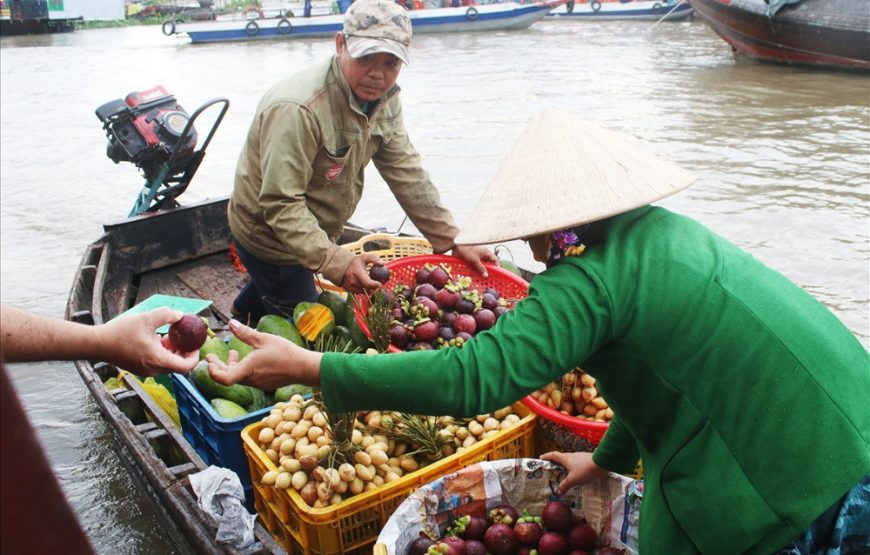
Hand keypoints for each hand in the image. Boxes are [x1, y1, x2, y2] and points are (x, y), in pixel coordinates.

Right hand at [99, 308, 199, 375]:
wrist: (97, 344)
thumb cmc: (120, 332)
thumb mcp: (146, 318)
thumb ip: (166, 315)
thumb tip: (180, 315)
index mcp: (158, 360)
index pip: (185, 367)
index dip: (194, 357)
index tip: (194, 346)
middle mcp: (153, 370)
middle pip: (177, 366)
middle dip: (183, 352)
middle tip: (183, 339)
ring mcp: (145, 371)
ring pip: (167, 365)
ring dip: (172, 352)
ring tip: (167, 337)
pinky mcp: (139, 369)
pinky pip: (157, 364)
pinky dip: (161, 354)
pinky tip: (155, 340)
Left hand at [206, 319, 322, 389]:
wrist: (304, 368)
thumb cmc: (285, 353)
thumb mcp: (263, 339)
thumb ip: (245, 333)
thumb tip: (230, 323)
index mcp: (248, 369)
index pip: (223, 379)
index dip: (212, 372)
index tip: (209, 361)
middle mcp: (250, 379)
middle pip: (227, 377)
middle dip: (218, 366)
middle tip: (211, 356)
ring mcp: (258, 383)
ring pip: (238, 376)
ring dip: (232, 365)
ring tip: (232, 353)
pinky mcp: (264, 383)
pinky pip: (248, 377)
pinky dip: (243, 368)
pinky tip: (248, 358)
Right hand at [339, 253, 385, 293]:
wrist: (341, 266)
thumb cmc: (355, 262)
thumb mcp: (364, 257)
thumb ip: (374, 259)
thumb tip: (383, 263)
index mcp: (356, 272)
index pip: (368, 283)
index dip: (375, 285)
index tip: (380, 284)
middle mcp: (352, 280)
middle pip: (367, 289)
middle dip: (374, 288)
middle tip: (379, 285)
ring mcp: (350, 286)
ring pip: (363, 292)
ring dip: (370, 290)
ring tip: (373, 285)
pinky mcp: (348, 290)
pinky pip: (359, 292)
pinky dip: (364, 290)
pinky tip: (367, 286)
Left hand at [451, 245, 498, 277]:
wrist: (455, 245)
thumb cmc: (466, 250)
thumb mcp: (474, 260)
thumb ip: (480, 268)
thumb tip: (486, 275)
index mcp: (487, 253)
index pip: (495, 260)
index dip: (496, 268)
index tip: (495, 275)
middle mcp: (483, 255)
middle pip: (489, 265)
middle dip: (488, 271)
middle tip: (487, 279)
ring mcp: (478, 257)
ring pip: (482, 266)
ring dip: (481, 272)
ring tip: (481, 279)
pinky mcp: (472, 259)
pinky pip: (476, 266)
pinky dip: (475, 270)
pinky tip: (474, 276)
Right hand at [539, 451, 609, 494]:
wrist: (602, 463)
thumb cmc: (585, 470)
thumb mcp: (573, 480)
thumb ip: (565, 485)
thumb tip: (558, 492)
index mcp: (566, 459)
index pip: (553, 455)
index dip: (547, 456)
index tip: (541, 457)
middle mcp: (572, 455)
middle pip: (562, 457)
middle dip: (557, 461)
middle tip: (553, 467)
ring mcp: (581, 456)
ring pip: (571, 459)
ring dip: (567, 464)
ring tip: (566, 472)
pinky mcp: (588, 459)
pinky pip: (579, 462)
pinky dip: (575, 467)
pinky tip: (579, 473)